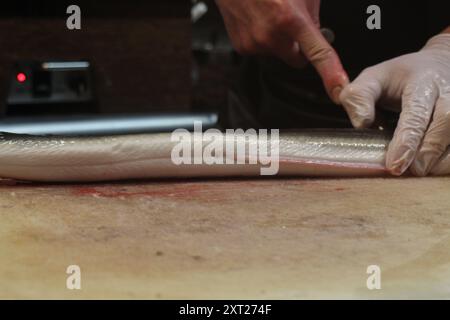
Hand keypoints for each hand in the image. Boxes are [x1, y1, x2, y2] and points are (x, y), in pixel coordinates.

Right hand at [216, 0, 347, 102]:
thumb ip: (313, 16)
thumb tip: (320, 36)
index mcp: (291, 19)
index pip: (318, 54)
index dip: (332, 74)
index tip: (339, 92)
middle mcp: (271, 35)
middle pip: (297, 60)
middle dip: (298, 48)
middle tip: (290, 25)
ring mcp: (255, 44)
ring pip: (278, 55)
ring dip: (278, 42)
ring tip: (269, 17)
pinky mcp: (243, 48)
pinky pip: (262, 53)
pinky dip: (263, 41)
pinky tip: (258, 21)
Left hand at [340, 33, 449, 175]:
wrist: (439, 66)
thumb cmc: (401, 78)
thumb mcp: (373, 78)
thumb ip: (359, 97)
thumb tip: (362, 124)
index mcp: (423, 81)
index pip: (417, 111)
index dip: (407, 140)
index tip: (395, 164)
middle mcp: (449, 92)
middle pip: (447, 122)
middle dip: (429, 151)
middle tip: (410, 172)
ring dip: (441, 159)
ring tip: (420, 171)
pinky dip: (448, 160)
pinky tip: (432, 167)